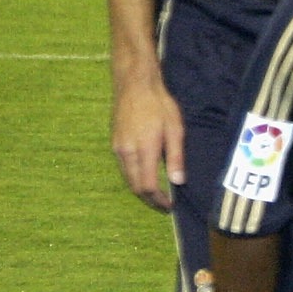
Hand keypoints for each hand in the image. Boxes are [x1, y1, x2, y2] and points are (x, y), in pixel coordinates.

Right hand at [112, 73, 186, 211]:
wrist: (135, 85)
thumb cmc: (159, 105)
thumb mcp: (175, 129)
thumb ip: (176, 157)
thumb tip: (177, 182)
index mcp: (144, 150)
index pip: (147, 186)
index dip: (158, 200)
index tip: (169, 206)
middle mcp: (126, 152)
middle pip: (135, 186)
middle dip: (149, 199)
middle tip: (163, 204)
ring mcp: (117, 147)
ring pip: (127, 177)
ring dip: (140, 188)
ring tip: (156, 193)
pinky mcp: (114, 142)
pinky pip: (123, 167)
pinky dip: (133, 176)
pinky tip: (144, 175)